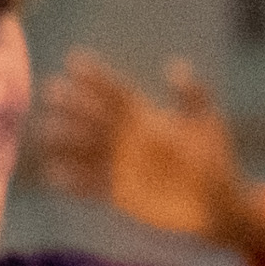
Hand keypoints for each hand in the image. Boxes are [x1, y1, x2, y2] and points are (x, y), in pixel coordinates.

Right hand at [38, 51, 264, 260]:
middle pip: (92, 117)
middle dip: (72, 104)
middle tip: (53, 92)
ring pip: (83, 148)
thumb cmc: (217, 161)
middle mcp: (125, 139)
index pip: (114, 92)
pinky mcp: (118, 193)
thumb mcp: (208, 125)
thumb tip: (176, 66)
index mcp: (144, 118)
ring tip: (46, 131)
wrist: (218, 206)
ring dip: (64, 140)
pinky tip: (54, 174)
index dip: (95, 77)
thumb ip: (193, 97)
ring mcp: (119, 165)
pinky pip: (89, 186)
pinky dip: (71, 181)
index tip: (74, 60)